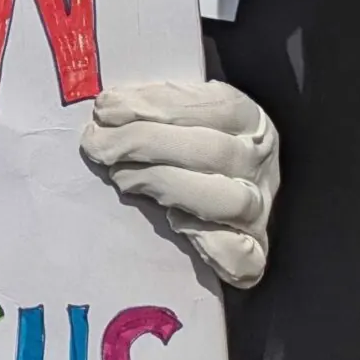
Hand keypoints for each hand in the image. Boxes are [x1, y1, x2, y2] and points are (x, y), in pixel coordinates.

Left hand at [80, 80, 280, 288]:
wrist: (215, 204)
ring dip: (166, 184)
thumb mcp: (179, 119)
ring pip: (229, 199)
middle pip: (215, 151)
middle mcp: (260, 165)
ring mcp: (261, 212)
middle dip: (146, 142)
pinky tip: (174, 225)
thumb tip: (108, 108)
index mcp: (250, 121)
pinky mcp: (254, 253)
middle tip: (98, 144)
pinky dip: (210, 243)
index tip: (108, 107)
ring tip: (119, 177)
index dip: (162, 103)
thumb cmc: (181, 150)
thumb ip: (156, 110)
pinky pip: (241, 256)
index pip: (219, 105)